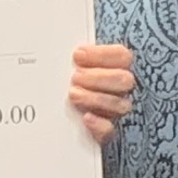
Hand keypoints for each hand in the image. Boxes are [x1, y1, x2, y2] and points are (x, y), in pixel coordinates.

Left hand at [66, 21, 136, 141]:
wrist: (53, 118)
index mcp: (115, 68)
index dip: (101, 55)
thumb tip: (62, 45)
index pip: (122, 56)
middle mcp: (120, 89)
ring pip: (120, 104)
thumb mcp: (69, 67)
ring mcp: (115, 111)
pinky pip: (111, 130)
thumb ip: (75, 58)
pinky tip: (86, 118)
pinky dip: (99, 124)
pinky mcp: (106, 132)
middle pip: (124, 80)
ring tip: (73, 94)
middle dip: (98, 77)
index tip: (78, 55)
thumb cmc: (64, 84)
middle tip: (76, 77)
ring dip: (95, 97)